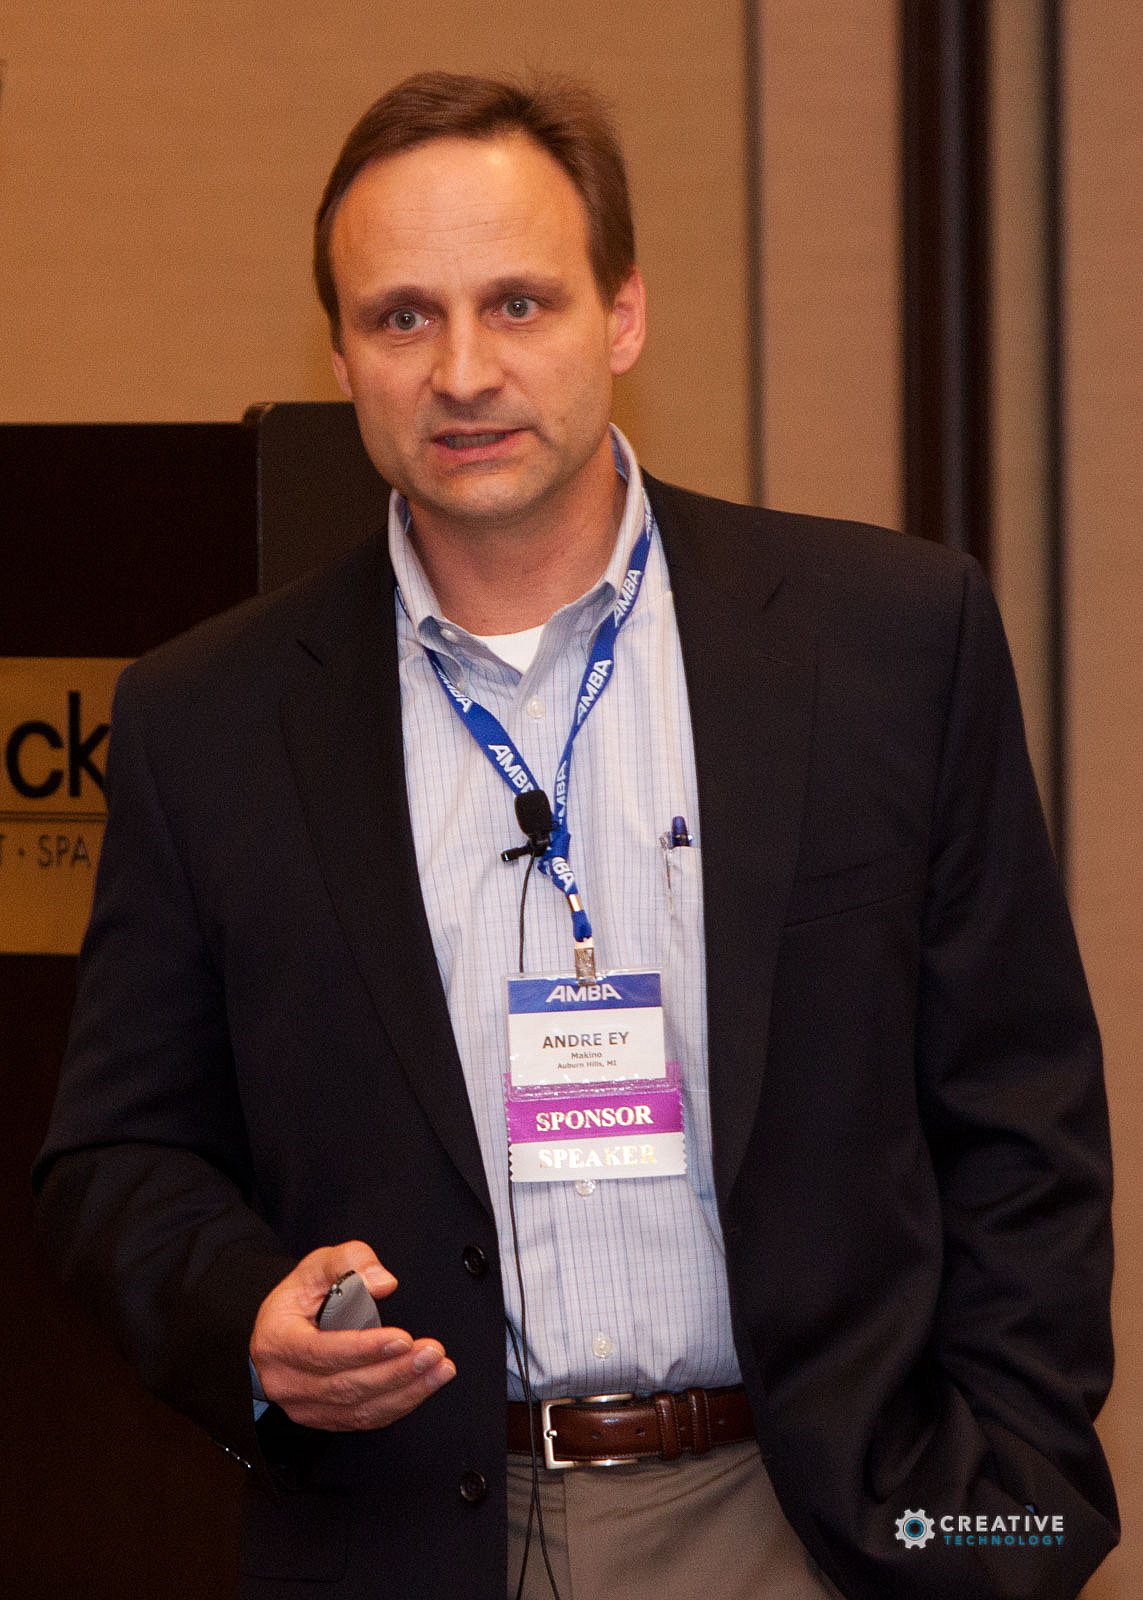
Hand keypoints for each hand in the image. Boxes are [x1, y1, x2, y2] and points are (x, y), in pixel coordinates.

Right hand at [249, 1240, 455, 1430]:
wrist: (282, 1328)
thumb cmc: (301, 1297)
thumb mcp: (318, 1265)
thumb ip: (351, 1262)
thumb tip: (383, 1282)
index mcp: (277, 1340)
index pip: (321, 1352)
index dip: (364, 1349)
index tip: (402, 1339)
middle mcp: (286, 1381)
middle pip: (345, 1385)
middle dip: (396, 1370)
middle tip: (432, 1352)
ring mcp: (303, 1405)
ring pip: (359, 1408)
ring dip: (405, 1391)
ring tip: (438, 1370)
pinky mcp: (323, 1417)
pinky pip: (364, 1419)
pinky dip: (398, 1404)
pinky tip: (422, 1386)